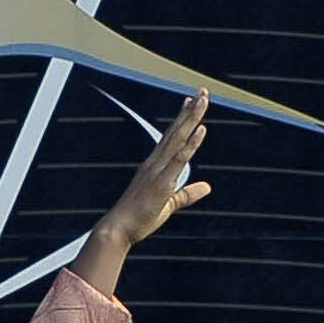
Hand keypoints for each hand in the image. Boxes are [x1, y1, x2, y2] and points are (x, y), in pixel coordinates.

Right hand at [91, 92, 211, 251]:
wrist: (116, 231)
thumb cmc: (137, 221)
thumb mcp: (168, 205)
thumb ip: (187, 194)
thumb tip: (207, 187)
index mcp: (154, 168)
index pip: (171, 138)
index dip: (182, 119)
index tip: (190, 101)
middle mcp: (154, 164)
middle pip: (176, 132)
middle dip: (190, 111)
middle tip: (202, 91)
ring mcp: (157, 171)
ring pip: (178, 139)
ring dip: (191, 118)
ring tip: (203, 99)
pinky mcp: (162, 182)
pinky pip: (180, 159)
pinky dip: (191, 143)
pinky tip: (201, 129)